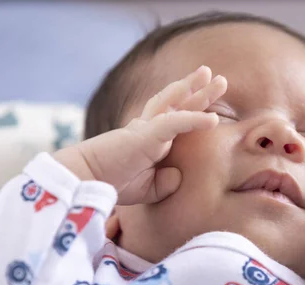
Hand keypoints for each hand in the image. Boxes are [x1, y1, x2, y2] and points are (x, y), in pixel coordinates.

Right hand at [54, 65, 227, 204]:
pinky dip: (195, 119)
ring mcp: (147, 128)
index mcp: (149, 139)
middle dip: (199, 90)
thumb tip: (178, 174)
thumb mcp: (146, 189)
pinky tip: (214, 119)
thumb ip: (164, 183)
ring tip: (212, 75)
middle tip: (219, 78)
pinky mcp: (145, 134)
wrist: (85, 179)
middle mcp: (149, 128)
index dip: (193, 109)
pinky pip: (175, 122)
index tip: (212, 106)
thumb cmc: (112, 183)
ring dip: (196, 89)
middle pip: (178, 103)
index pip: (175, 119)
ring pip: (176, 103)